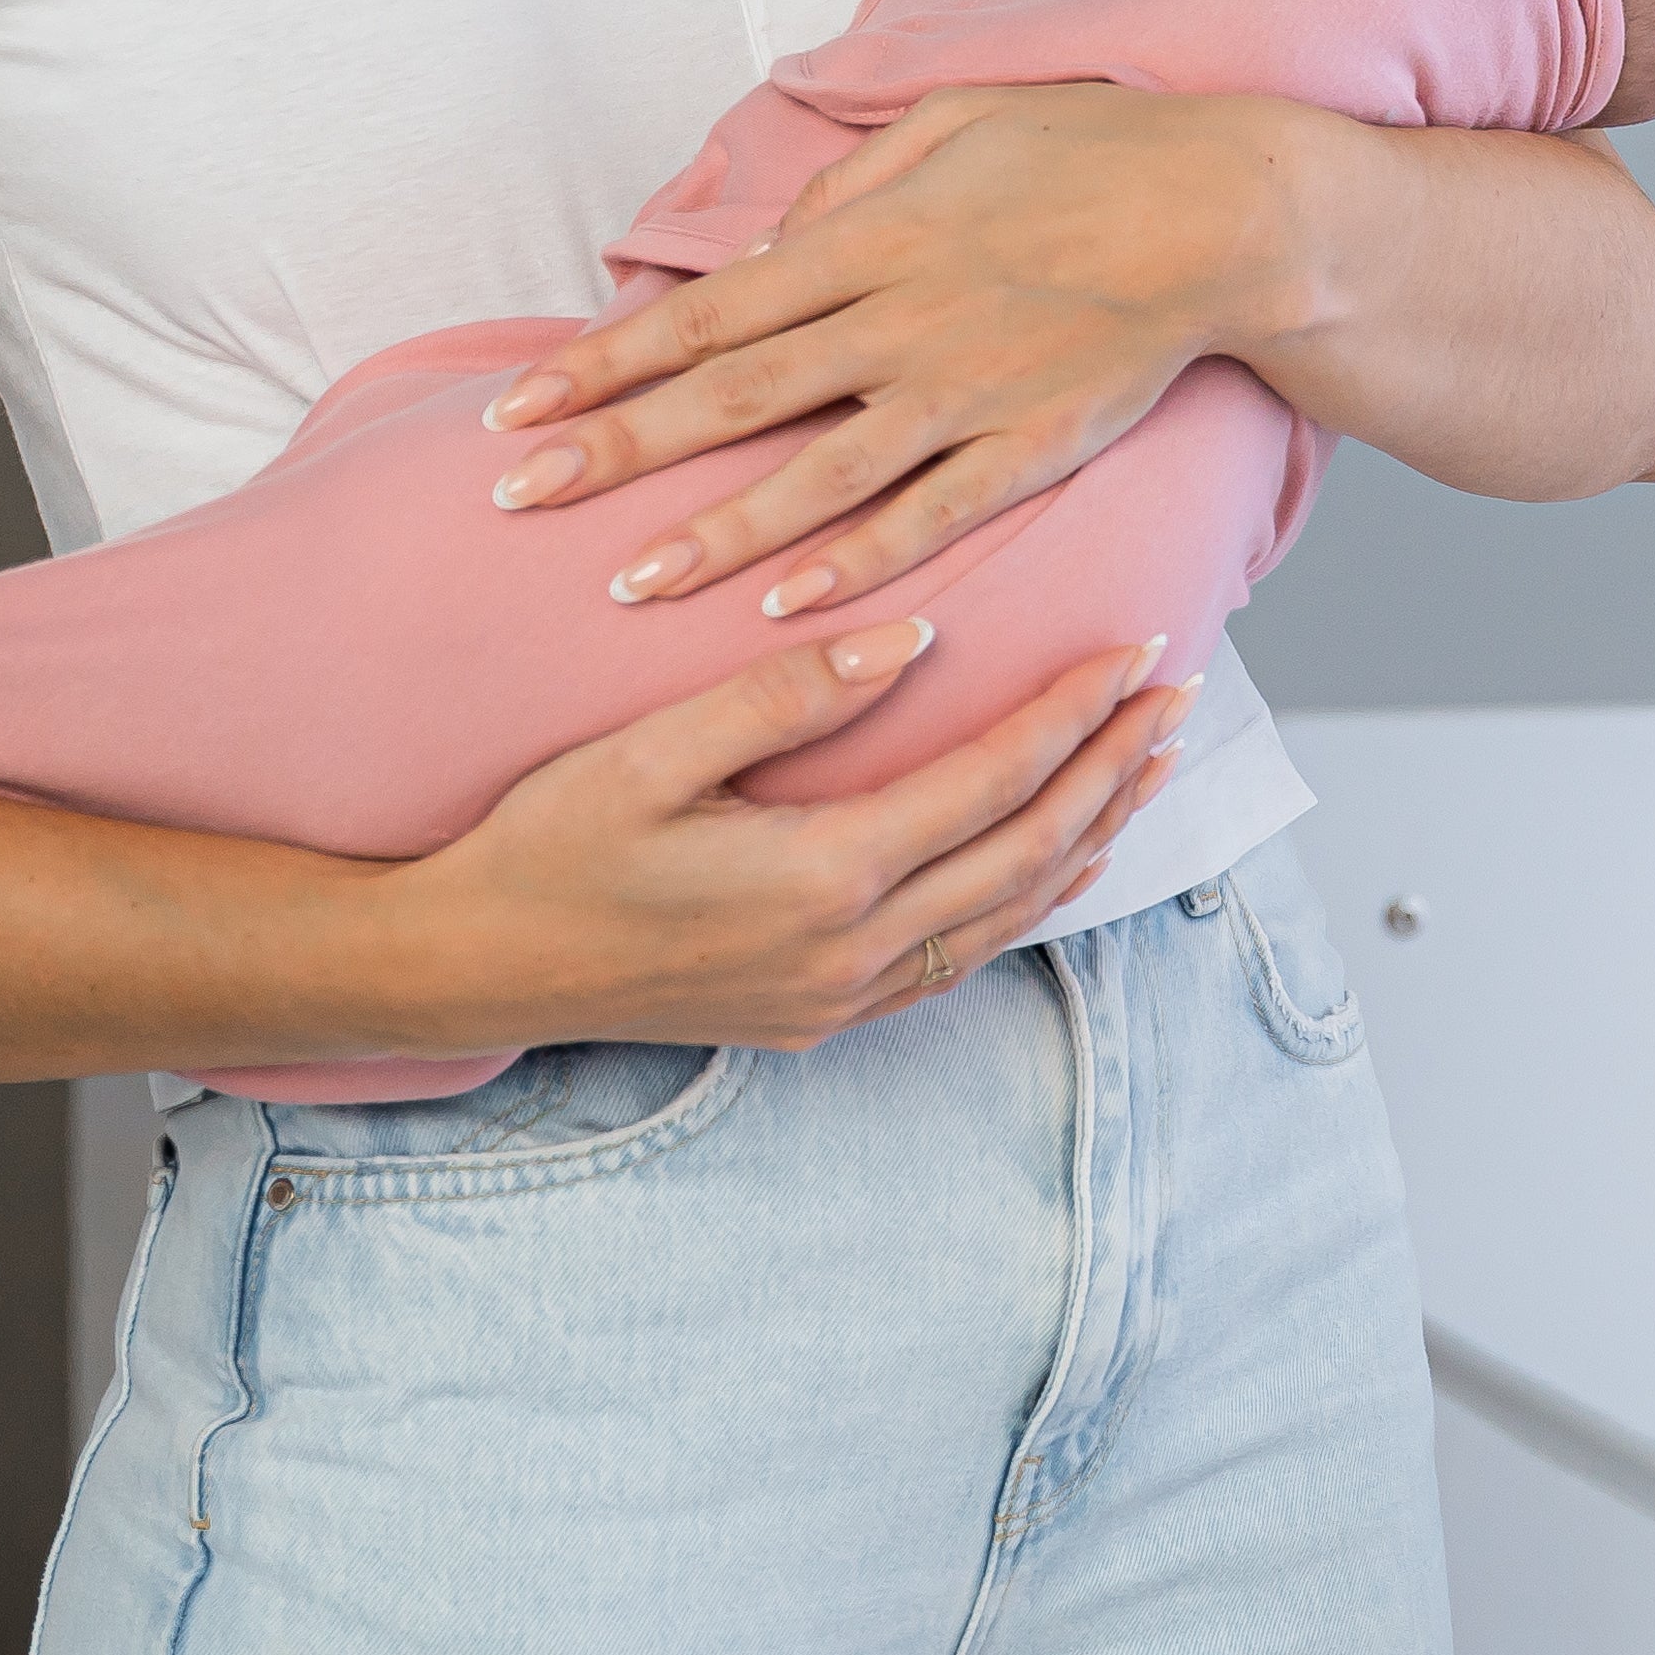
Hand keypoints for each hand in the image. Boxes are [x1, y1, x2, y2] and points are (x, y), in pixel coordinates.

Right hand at [380, 618, 1196, 1051]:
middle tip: (1177, 697)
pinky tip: (1053, 864)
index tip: (1137, 650)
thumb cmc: (550, 843)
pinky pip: (959, 958)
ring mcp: (838, 998)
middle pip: (1027, 854)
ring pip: (1007, 916)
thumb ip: (785, 695)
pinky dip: (1024, 901)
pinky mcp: (816, 1016)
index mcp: (822, 877)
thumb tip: (914, 638)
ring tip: (1144, 769)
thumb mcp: (650, 752)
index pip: (993, 783)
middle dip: (1111, 771)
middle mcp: (850, 954)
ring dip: (1086, 838)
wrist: (478, 966)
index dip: (1075, 715)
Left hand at [480, 85, 1313, 617]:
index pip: (704, 314)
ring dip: (712, 532)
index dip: (603, 364)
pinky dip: (849, 561)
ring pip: (812, 474)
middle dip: (614, 450)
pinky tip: (777, 602)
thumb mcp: (954, 122)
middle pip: (729, 396)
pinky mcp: (1027, 446)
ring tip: (622, 583)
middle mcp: (896, 318)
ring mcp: (961, 391)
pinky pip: (925, 515)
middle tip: (518, 498)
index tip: (519, 407)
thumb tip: (773, 245)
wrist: (1224, 209)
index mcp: (866, 239)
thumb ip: (850, 189)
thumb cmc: (1088, 148)